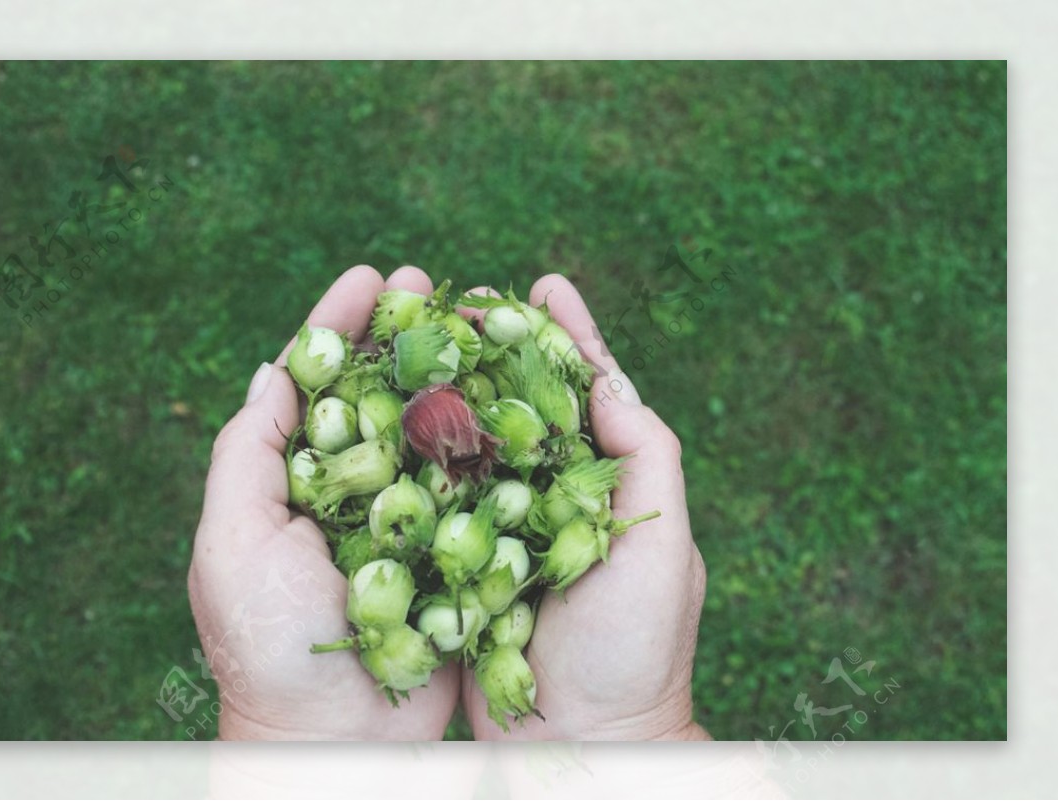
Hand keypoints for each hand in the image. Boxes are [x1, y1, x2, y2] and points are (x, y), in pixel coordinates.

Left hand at [188, 265, 459, 739]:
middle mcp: (352, 491)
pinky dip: (492, 440)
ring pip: (433, 430)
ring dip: (453, 373)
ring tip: (477, 322)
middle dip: (402, 333)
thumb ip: (249, 454)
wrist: (330, 741)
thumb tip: (275, 369)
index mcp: (294, 482)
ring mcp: (407, 519)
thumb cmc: (265, 642)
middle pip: (381, 393)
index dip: (339, 325)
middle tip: (429, 282)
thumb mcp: (233, 542)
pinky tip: (513, 398)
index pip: (316, 384)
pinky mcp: (454, 552)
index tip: (371, 277)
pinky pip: (476, 486)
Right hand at [461, 274, 708, 739]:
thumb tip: (610, 381)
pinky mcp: (468, 561)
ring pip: (479, 443)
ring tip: (423, 341)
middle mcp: (558, 496)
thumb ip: (646, 462)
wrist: (584, 744)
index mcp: (611, 484)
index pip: (591, 393)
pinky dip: (422, 455)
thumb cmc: (634, 651)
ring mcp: (509, 527)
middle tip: (462, 299)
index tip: (545, 283)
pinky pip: (442, 496)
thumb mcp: (661, 551)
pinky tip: (395, 420)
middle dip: (497, 348)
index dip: (569, 335)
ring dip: (454, 391)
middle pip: (525, 405)